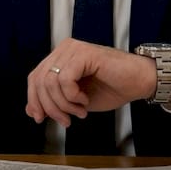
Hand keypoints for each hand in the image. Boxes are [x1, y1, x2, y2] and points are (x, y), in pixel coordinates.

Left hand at [25, 38, 159, 125]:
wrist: (139, 82)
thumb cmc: (113, 88)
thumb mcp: (76, 101)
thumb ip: (54, 102)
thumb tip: (31, 110)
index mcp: (61, 58)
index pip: (35, 78)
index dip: (34, 100)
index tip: (40, 118)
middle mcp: (65, 50)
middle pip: (39, 80)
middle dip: (49, 106)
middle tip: (65, 120)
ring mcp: (74, 49)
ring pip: (50, 82)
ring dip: (64, 104)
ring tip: (79, 111)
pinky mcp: (84, 54)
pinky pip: (65, 79)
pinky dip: (73, 96)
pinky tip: (85, 100)